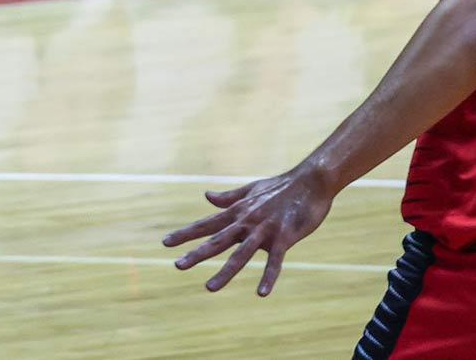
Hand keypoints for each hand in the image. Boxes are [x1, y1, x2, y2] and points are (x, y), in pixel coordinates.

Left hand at [161, 164, 334, 295]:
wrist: (309, 182)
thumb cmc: (280, 187)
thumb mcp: (250, 190)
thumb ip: (228, 197)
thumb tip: (206, 196)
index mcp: (237, 212)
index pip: (206, 224)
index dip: (186, 233)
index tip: (166, 242)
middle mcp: (246, 221)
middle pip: (217, 240)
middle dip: (197, 253)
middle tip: (177, 266)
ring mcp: (264, 230)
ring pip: (241, 255)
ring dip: (225, 272)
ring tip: (209, 288)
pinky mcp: (285, 237)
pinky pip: (275, 261)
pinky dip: (268, 277)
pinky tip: (261, 293)